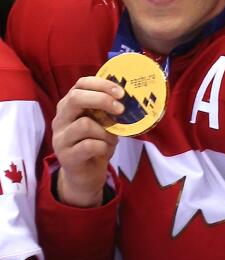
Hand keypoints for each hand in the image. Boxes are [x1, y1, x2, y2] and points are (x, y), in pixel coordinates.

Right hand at [52, 77, 123, 207]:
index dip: (101, 84)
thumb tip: (129, 97)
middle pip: (75, 99)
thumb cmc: (96, 143)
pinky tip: (106, 149)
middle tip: (121, 109)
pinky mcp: (66, 156)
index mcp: (69, 106)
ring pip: (84, 124)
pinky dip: (104, 146)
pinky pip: (89, 145)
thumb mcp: (102, 123)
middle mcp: (60, 119)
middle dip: (102, 100)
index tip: (121, 92)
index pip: (80, 85)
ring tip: (112, 138)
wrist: (85, 175)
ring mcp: (60, 138)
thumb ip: (107, 110)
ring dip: (106, 131)